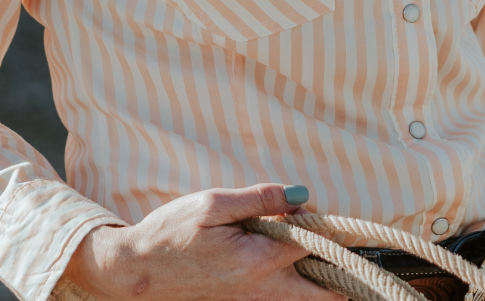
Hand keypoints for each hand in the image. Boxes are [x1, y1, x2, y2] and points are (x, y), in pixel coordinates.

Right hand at [62, 183, 328, 300]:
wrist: (135, 273)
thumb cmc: (171, 233)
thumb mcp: (214, 203)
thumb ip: (261, 199)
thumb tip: (302, 195)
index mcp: (257, 263)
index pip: (314, 243)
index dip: (321, 221)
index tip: (310, 206)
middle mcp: (261, 292)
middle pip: (324, 292)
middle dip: (342, 271)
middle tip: (349, 248)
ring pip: (304, 300)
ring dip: (319, 279)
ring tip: (314, 250)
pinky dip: (295, 286)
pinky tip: (286, 262)